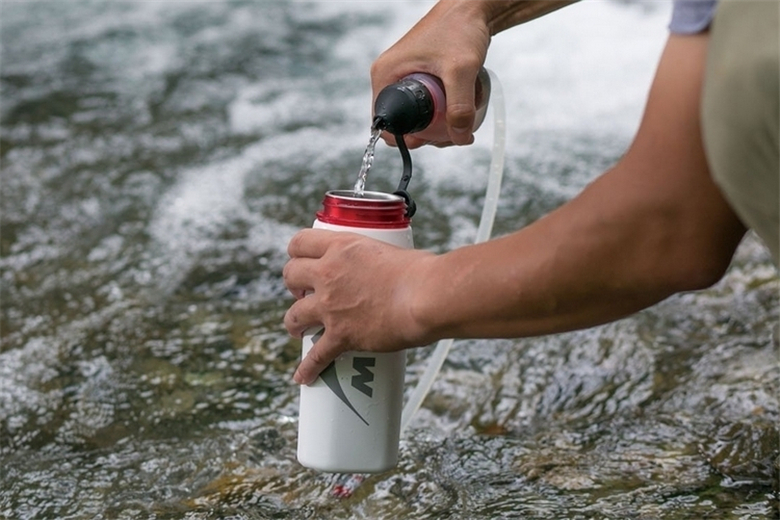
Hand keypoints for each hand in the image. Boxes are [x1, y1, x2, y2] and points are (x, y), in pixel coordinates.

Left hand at [283, 229, 434, 384]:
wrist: (426, 296)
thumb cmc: (421, 272)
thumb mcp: (390, 251)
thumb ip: (377, 260)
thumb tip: (388, 270)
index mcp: (341, 247)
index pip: (301, 243)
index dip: (296, 253)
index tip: (300, 260)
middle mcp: (329, 274)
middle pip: (291, 276)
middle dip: (294, 285)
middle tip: (303, 293)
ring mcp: (330, 306)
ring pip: (294, 315)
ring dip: (294, 323)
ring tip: (299, 329)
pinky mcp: (340, 335)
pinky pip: (316, 356)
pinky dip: (308, 368)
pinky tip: (303, 375)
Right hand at [370, 0, 491, 148]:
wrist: (472, 8)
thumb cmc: (460, 28)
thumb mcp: (460, 69)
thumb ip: (460, 105)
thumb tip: (459, 137)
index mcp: (386, 75)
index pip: (385, 122)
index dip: (406, 138)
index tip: (432, 139)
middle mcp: (391, 78)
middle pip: (403, 123)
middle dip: (429, 135)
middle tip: (455, 133)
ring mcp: (405, 79)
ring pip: (418, 117)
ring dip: (440, 126)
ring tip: (465, 117)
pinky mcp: (420, 78)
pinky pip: (428, 106)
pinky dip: (445, 113)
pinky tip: (463, 107)